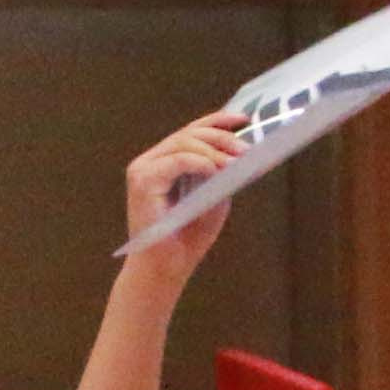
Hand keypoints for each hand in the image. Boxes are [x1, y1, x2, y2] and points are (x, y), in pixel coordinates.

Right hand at [116, 111, 252, 265]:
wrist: (165, 270)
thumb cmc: (185, 239)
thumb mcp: (212, 198)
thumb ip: (220, 173)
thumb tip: (241, 149)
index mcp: (163, 163)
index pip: (190, 132)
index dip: (217, 120)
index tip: (243, 119)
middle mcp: (149, 162)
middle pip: (188, 134)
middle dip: (221, 136)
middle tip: (246, 148)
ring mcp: (143, 170)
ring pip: (183, 143)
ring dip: (215, 149)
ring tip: (238, 159)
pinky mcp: (142, 182)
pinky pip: (176, 161)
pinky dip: (200, 161)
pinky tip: (216, 168)